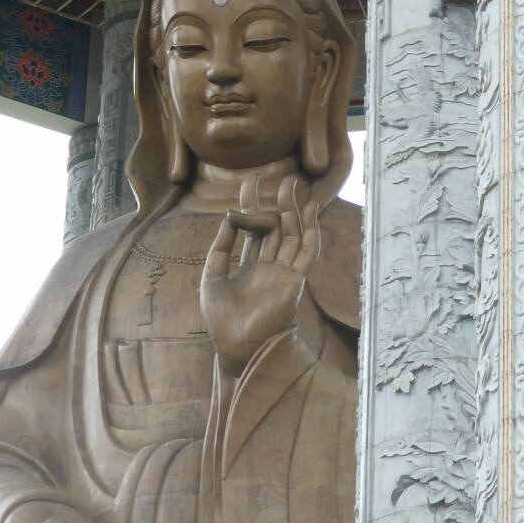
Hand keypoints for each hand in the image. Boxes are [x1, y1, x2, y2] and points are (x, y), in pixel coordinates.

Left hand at [201, 174, 320, 374]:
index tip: (250, 181)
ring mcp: (283, 272)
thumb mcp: (212, 275)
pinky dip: (312, 230)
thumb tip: (229, 216)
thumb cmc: (221, 318)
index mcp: (249, 267)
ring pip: (291, 234)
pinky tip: (311, 210)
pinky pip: (307, 250)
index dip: (251, 204)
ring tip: (292, 185)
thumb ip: (221, 246)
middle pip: (275, 227)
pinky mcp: (295, 279)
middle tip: (280, 177)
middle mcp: (268, 266)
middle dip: (276, 202)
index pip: (253, 229)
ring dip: (292, 210)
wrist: (237, 346)